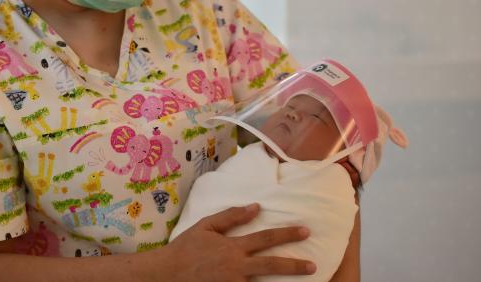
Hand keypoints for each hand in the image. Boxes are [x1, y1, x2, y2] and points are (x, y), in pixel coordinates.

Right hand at [160, 203, 315, 280]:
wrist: (167, 274)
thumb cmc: (186, 247)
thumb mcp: (206, 226)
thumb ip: (231, 216)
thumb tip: (255, 207)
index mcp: (233, 247)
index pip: (266, 239)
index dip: (287, 234)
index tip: (305, 231)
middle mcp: (237, 267)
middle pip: (272, 266)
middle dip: (295, 266)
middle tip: (313, 266)